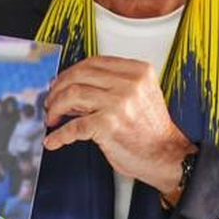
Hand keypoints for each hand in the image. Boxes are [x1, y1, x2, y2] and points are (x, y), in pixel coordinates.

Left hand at [43, 56, 194, 199]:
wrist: (166, 156)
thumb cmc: (152, 130)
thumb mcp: (139, 96)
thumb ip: (113, 86)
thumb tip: (73, 87)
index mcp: (138, 72)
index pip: (94, 62)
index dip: (71, 72)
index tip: (60, 82)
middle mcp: (129, 84)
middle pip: (79, 76)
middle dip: (59, 89)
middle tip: (52, 101)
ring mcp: (118, 103)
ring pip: (72, 95)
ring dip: (56, 107)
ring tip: (52, 118)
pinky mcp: (108, 125)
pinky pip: (74, 127)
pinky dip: (59, 135)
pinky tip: (53, 140)